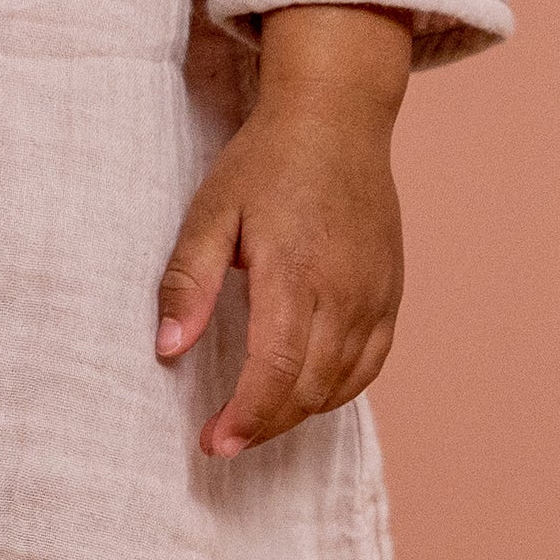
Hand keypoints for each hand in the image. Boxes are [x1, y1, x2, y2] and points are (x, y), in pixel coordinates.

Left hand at [157, 4, 413, 459]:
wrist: (337, 116)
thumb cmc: (265, 163)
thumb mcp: (209, 215)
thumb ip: (187, 284)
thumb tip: (167, 350)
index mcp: (296, 272)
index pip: (277, 369)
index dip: (246, 417)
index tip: (214, 443)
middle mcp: (346, 288)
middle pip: (310, 387)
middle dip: (264, 424)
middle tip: (222, 439)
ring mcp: (376, 292)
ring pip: (342, 383)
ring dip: (297, 413)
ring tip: (254, 420)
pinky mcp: (391, 291)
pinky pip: (371, 363)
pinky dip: (338, 391)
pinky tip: (303, 395)